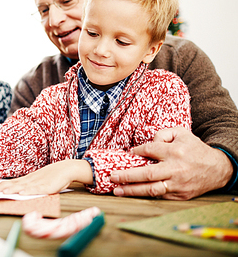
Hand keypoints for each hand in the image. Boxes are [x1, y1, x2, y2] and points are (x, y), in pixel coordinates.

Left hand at [0, 159, 92, 194]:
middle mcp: (32, 180)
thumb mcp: (40, 179)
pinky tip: (22, 193)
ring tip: (5, 192)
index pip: (15, 182)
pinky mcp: (47, 186)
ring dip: (14, 189)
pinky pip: (36, 189)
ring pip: (24, 186)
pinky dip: (29, 191)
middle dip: (5, 188)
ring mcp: (39, 182)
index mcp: (30, 178)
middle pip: (16, 184)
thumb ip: (31, 184)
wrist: (66, 169)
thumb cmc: (53, 175)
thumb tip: (20, 189)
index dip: (5, 185)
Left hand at [110, 127, 233, 199]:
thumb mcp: (181, 133)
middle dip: (127, 176)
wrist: (218, 168)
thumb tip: (145, 145)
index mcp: (175, 151)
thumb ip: (162, 133)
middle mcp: (175, 169)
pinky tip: (133, 194)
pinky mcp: (180, 195)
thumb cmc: (195, 149)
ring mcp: (177, 184)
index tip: (128, 154)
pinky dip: (146, 195)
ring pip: (151, 189)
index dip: (136, 152)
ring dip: (132, 190)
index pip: (149, 151)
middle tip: (112, 176)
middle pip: (146, 174)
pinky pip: (160, 196)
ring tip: (117, 190)